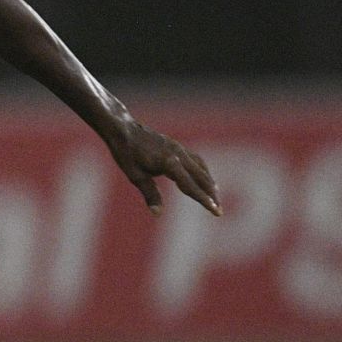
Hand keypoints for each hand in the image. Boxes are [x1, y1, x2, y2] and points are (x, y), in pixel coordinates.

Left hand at [104, 120, 220, 216]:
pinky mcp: (176, 145)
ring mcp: (178, 148)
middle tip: (219, 211)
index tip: (216, 211)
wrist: (122, 128)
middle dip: (211, 194)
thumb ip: (150, 194)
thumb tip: (157, 213)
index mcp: (169, 162)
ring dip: (209, 182)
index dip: (203, 199)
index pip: (190, 185)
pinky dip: (203, 171)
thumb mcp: (135, 176)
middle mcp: (178, 154)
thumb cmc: (125, 153)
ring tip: (214, 197)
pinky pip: (195, 159)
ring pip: (200, 167)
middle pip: (201, 177)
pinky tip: (203, 178)